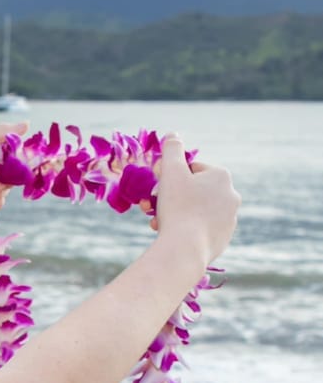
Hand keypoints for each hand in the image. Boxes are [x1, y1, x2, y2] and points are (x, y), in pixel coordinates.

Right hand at [152, 135, 240, 265]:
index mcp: (221, 176)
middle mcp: (231, 195)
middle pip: (192, 191)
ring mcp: (229, 219)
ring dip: (174, 213)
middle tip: (151, 207)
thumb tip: (173, 134)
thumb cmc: (178, 206)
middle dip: (170, 197)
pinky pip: (199, 229)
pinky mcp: (223, 238)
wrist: (186, 248)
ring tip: (158, 223)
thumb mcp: (170, 171)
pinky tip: (171, 234)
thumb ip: (172, 149)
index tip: (157, 188)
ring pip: (195, 210)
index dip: (169, 177)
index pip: (190, 169)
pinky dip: (184, 229)